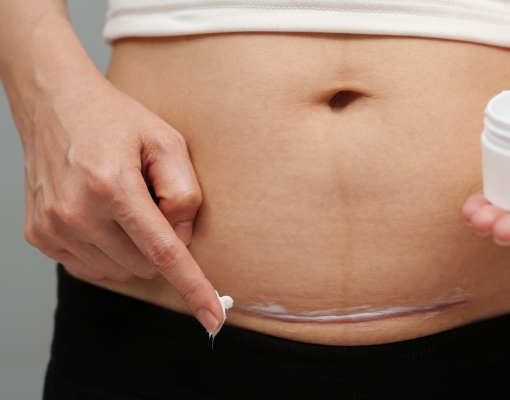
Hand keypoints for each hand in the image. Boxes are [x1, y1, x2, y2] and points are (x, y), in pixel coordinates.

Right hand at [18, 78, 223, 331]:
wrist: (53, 103)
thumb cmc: (114, 119)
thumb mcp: (166, 141)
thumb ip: (184, 191)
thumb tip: (181, 237)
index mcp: (112, 185)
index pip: (163, 252)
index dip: (193, 288)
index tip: (213, 319)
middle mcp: (77, 211)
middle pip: (145, 264)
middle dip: (160, 242)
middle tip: (149, 201)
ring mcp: (53, 227)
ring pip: (120, 271)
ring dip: (133, 247)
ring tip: (121, 202)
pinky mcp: (40, 235)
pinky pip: (92, 267)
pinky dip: (108, 250)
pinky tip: (102, 216)